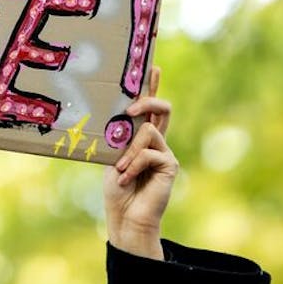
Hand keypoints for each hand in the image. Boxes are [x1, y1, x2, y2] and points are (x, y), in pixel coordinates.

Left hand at [103, 66, 176, 259]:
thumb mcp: (111, 156)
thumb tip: (113, 114)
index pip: (151, 106)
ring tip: (119, 170)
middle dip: (146, 100)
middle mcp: (158, 141)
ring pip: (148, 131)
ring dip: (128, 151)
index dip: (153, 85)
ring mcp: (166, 152)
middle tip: (128, 108)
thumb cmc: (117, 189)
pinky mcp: (170, 165)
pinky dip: (132, 164)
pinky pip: (148, 152)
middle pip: (161, 108)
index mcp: (143, 137)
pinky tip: (126, 178)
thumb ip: (118, 137)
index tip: (153, 64)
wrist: (126, 219)